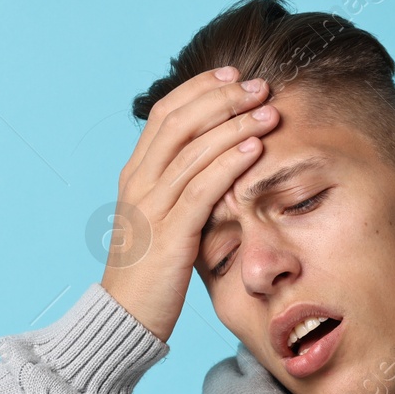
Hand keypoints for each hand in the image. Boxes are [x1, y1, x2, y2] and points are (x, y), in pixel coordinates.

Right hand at [99, 64, 280, 341]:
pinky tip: (255, 149)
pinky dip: (229, 164)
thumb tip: (214, 162)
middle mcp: (139, 183)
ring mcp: (151, 207)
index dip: (200, 89)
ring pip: (194, 150)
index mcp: (135, 175)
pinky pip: (201, 189)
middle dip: (223, 98)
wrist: (125, 319)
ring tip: (269, 111)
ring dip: (235, 125)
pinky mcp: (169, 235)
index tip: (233, 75)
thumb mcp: (161, 221)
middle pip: (180, 121)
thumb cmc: (150, 273)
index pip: (165, 114)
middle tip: (260, 86)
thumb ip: (180, 189)